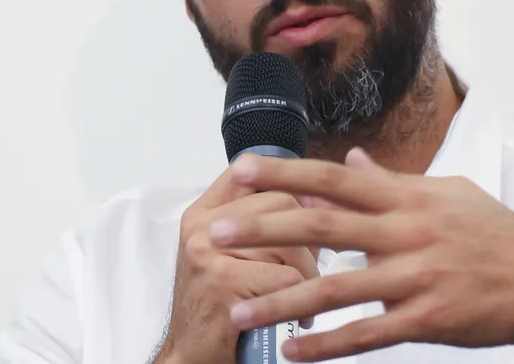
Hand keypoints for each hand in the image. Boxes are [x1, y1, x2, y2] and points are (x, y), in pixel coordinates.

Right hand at [157, 163, 320, 363]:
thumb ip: (260, 220)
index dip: (292, 179)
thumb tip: (321, 194)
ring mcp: (208, 252)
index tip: (316, 202)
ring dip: (309, 274)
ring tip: (302, 295)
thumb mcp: (230, 251)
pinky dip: (301, 301)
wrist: (192, 354)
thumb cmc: (221, 304)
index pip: (251, 168)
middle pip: (282, 202)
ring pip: (289, 242)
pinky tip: (296, 317)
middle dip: (309, 236)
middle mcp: (202, 226)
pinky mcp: (222, 282)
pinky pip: (286, 279)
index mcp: (204, 211)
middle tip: (310, 265)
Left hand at [207, 148, 513, 361]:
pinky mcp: (428, 318)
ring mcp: (417, 276)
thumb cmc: (496, 234)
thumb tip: (355, 158)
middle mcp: (408, 231)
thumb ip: (395, 180)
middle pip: (324, 225)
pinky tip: (290, 349)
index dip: (286, 173)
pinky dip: (325, 343)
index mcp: (409, 196)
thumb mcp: (449, 193)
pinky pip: (367, 333)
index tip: (241, 169)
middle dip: (265, 228)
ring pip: (336, 288)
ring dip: (282, 299)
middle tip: (217, 232)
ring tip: (238, 307)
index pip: (337, 178)